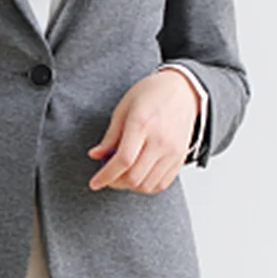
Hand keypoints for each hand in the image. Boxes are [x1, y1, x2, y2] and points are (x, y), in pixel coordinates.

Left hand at [89, 70, 199, 193]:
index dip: (106, 176)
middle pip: (135, 177)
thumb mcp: (123, 109)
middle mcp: (160, 140)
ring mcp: (173, 151)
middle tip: (107, 178)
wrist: (182, 91)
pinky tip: (138, 177)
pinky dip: (147, 186)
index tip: (94, 183)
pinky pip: (162, 183)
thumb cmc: (150, 95)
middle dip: (115, 183)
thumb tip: (95, 155)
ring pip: (148, 185)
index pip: (123, 160)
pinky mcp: (180, 157)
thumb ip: (110, 136)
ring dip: (130, 186)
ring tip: (122, 177)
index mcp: (142, 124)